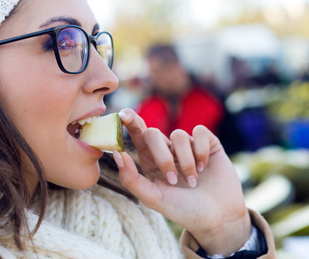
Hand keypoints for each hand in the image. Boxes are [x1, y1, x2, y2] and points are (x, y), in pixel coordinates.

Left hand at [113, 109, 250, 255]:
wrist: (218, 218)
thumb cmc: (183, 210)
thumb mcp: (153, 198)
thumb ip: (131, 179)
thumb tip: (117, 154)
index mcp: (150, 160)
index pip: (136, 134)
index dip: (129, 121)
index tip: (123, 116)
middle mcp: (167, 150)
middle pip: (153, 134)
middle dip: (162, 156)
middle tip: (172, 179)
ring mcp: (187, 146)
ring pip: (178, 135)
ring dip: (185, 162)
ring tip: (192, 182)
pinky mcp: (208, 143)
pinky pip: (199, 132)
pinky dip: (201, 151)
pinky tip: (204, 168)